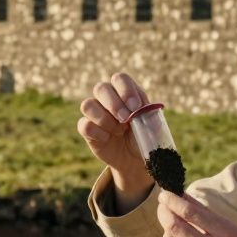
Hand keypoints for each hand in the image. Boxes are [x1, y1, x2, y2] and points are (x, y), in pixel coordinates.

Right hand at [78, 72, 153, 209]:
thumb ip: (148, 116)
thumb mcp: (151, 126)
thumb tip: (140, 111)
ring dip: (105, 119)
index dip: (126, 90)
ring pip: (88, 105)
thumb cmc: (143, 136)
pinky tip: (107, 139)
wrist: (134, 158)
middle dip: (114, 105)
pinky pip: (84, 125)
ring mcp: (95, 112)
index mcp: (125, 92)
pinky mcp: (87, 129)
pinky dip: (97, 133)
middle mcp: (107, 98)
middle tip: (126, 120)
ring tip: (119, 131)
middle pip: (101, 88)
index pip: (120, 79)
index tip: (136, 107)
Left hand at [157, 191, 236, 236]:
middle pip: (174, 225)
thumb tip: (183, 196)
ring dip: (167, 229)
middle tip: (162, 205)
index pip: (190, 212)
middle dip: (163, 211)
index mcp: (226, 232)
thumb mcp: (234, 230)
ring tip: (170, 222)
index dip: (172, 200)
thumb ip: (207, 215)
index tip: (164, 193)